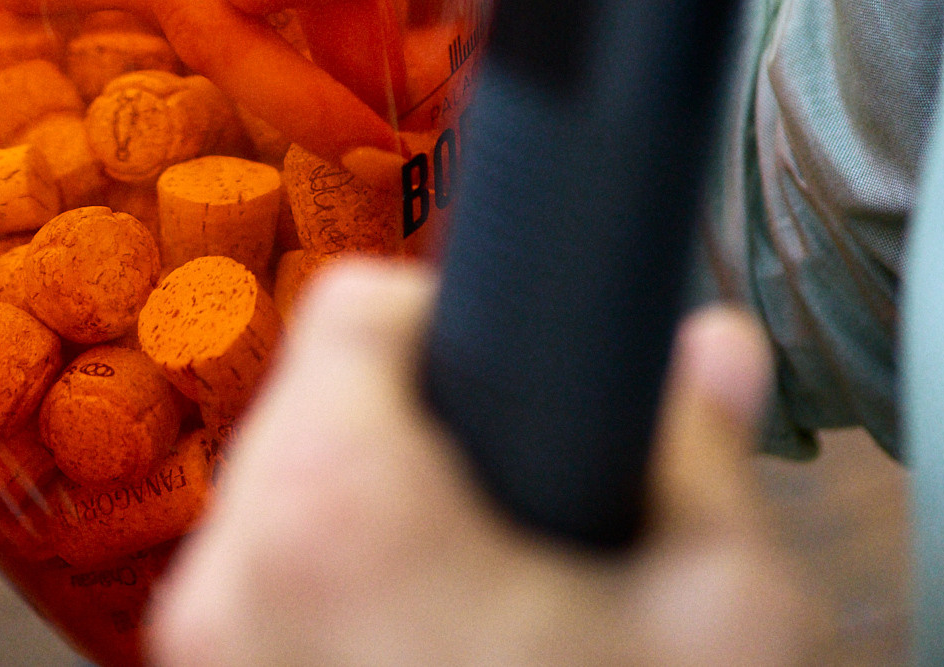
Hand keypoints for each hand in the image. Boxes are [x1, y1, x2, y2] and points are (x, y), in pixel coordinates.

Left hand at [151, 263, 815, 666]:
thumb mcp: (716, 620)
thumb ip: (695, 458)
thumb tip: (706, 349)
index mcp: (331, 507)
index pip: (357, 309)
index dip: (459, 326)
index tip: (526, 391)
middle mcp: (227, 583)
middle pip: (312, 422)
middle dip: (421, 451)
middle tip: (535, 533)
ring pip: (282, 534)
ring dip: (379, 549)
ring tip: (504, 629)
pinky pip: (269, 631)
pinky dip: (344, 633)